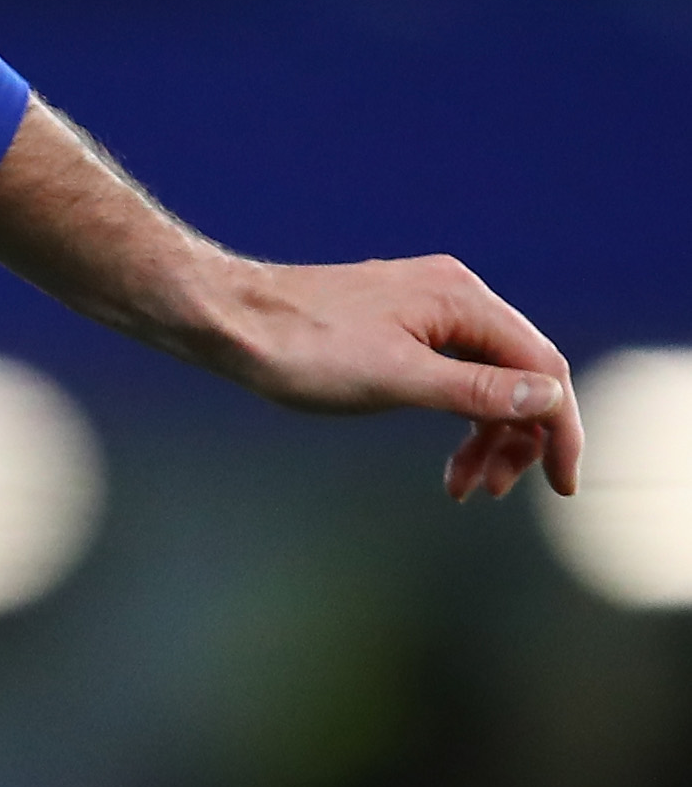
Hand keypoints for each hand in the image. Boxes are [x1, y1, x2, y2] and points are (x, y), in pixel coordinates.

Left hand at [209, 253, 580, 500]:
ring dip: (484, 435)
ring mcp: (424, 309)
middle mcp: (452, 295)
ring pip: (484, 378)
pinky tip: (445, 458)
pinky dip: (453, 416)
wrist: (226, 321)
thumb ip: (475, 390)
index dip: (559, 429)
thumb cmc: (301, 348)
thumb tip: (548, 398)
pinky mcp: (397, 326)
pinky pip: (450, 374)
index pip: (542, 367)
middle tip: (492, 491)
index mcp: (461, 300)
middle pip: (518, 374)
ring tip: (463, 487)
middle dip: (515, 438)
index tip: (561, 485)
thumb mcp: (395, 379)